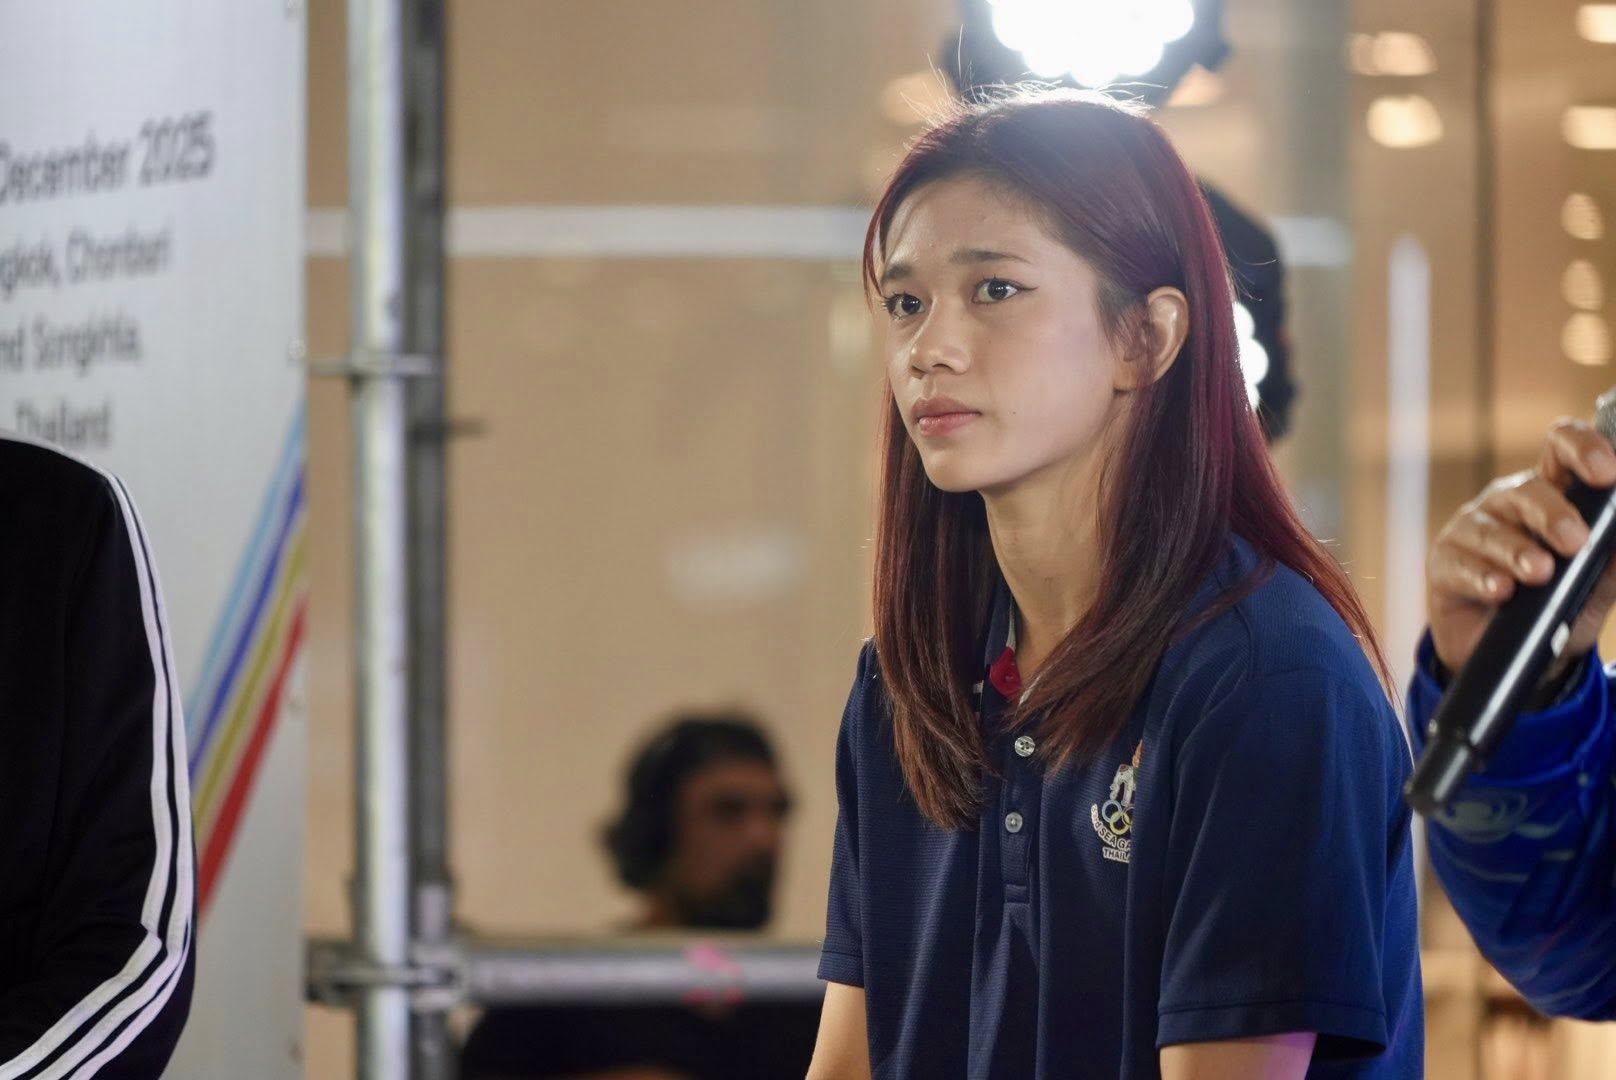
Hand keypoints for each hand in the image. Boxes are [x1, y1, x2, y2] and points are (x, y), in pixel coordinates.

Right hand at [1428, 418, 1615, 682]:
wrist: (1518, 654)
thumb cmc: (1558, 606)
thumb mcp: (1596, 585)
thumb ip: (1613, 560)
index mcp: (1552, 494)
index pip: (1561, 449)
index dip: (1582, 449)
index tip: (1606, 473)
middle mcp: (1509, 503)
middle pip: (1526, 490)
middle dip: (1552, 514)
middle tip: (1574, 541)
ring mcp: (1472, 530)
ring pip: (1491, 530)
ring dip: (1517, 551)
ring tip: (1539, 574)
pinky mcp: (1445, 562)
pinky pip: (1460, 564)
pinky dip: (1482, 578)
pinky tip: (1501, 590)